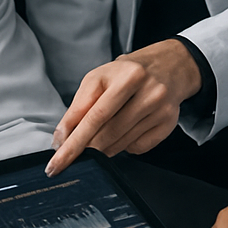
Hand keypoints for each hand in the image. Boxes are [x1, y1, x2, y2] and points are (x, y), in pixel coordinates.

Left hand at [46, 40, 201, 175]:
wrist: (166, 66)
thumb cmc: (125, 73)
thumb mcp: (98, 78)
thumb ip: (79, 106)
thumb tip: (63, 138)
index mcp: (128, 76)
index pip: (95, 115)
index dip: (74, 142)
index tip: (58, 162)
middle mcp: (149, 93)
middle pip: (109, 133)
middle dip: (86, 149)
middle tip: (70, 156)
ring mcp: (162, 110)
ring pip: (122, 144)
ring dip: (103, 148)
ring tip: (99, 137)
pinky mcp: (169, 124)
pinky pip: (138, 148)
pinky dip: (124, 146)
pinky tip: (124, 131)